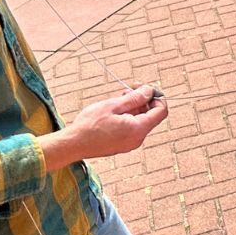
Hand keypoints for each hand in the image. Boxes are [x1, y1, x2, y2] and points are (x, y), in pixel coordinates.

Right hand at [40, 85, 167, 168]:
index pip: (162, 111)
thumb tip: (149, 91)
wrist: (73, 144)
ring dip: (135, 107)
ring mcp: (131, 143)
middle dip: (144, 100)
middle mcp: (138, 139)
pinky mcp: (123, 145)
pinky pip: (133, 128)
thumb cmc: (89, 125)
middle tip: (128, 89)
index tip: (144, 89)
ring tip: (119, 99)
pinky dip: (129, 116)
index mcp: (138, 129)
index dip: (157, 97)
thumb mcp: (113, 105)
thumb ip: (134, 98)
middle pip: (151, 115)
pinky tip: (115, 110)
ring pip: (141, 121)